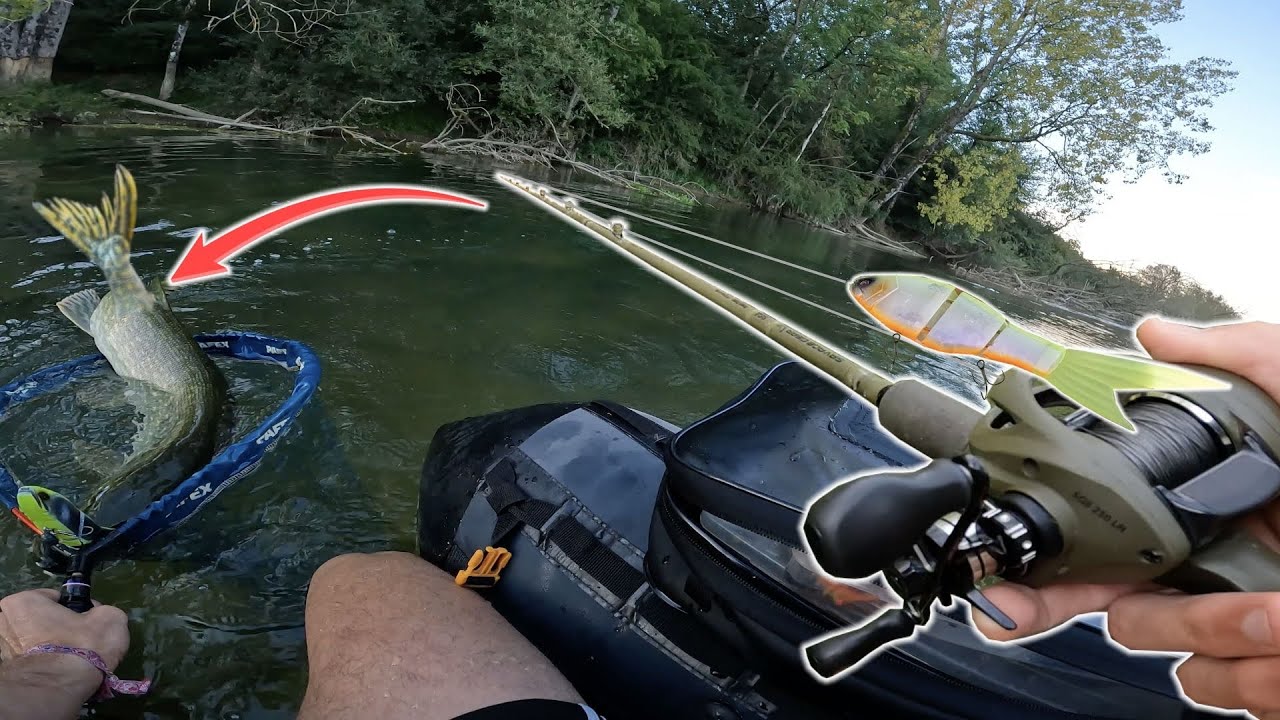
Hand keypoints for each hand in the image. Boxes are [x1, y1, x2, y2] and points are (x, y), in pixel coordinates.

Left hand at [0, 588, 129, 669]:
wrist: (60, 687)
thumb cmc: (81, 644)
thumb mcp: (109, 618)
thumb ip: (101, 611)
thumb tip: (95, 617)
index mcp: (23, 601)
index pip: (54, 598)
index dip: (73, 609)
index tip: (86, 621)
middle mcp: (4, 621)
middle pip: (37, 619)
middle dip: (54, 627)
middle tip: (76, 639)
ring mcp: (2, 649)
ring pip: (32, 642)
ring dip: (47, 647)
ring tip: (69, 659)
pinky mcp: (8, 672)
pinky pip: (29, 661)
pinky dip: (42, 664)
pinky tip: (59, 671)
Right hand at [972, 318, 1279, 717]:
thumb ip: (1238, 353)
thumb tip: (1150, 330)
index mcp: (1209, 508)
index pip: (1103, 537)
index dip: (1041, 562)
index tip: (1000, 587)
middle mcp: (1215, 571)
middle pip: (1111, 609)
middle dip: (1095, 610)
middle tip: (1088, 608)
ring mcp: (1246, 628)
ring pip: (1172, 658)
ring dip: (1219, 636)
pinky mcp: (1272, 672)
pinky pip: (1224, 693)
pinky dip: (1255, 675)